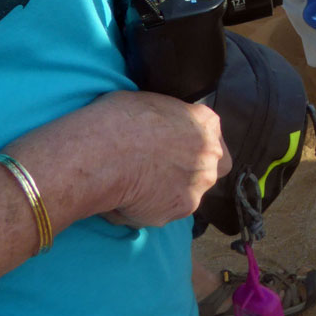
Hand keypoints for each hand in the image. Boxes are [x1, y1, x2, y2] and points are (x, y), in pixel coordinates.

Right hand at [4, 89, 230, 230]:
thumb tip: (163, 129)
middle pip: (209, 167)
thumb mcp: (152, 104)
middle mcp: (210, 155)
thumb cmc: (120, 119)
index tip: (175, 145)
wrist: (103, 153)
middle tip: (159, 168)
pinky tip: (128, 197)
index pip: (212, 135)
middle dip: (189, 170)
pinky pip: (166, 211)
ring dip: (170, 191)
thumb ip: (170, 121)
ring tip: (138, 184)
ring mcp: (197, 186)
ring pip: (189, 192)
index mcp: (206, 123)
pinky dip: (150, 208)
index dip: (193, 142)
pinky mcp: (178, 211)